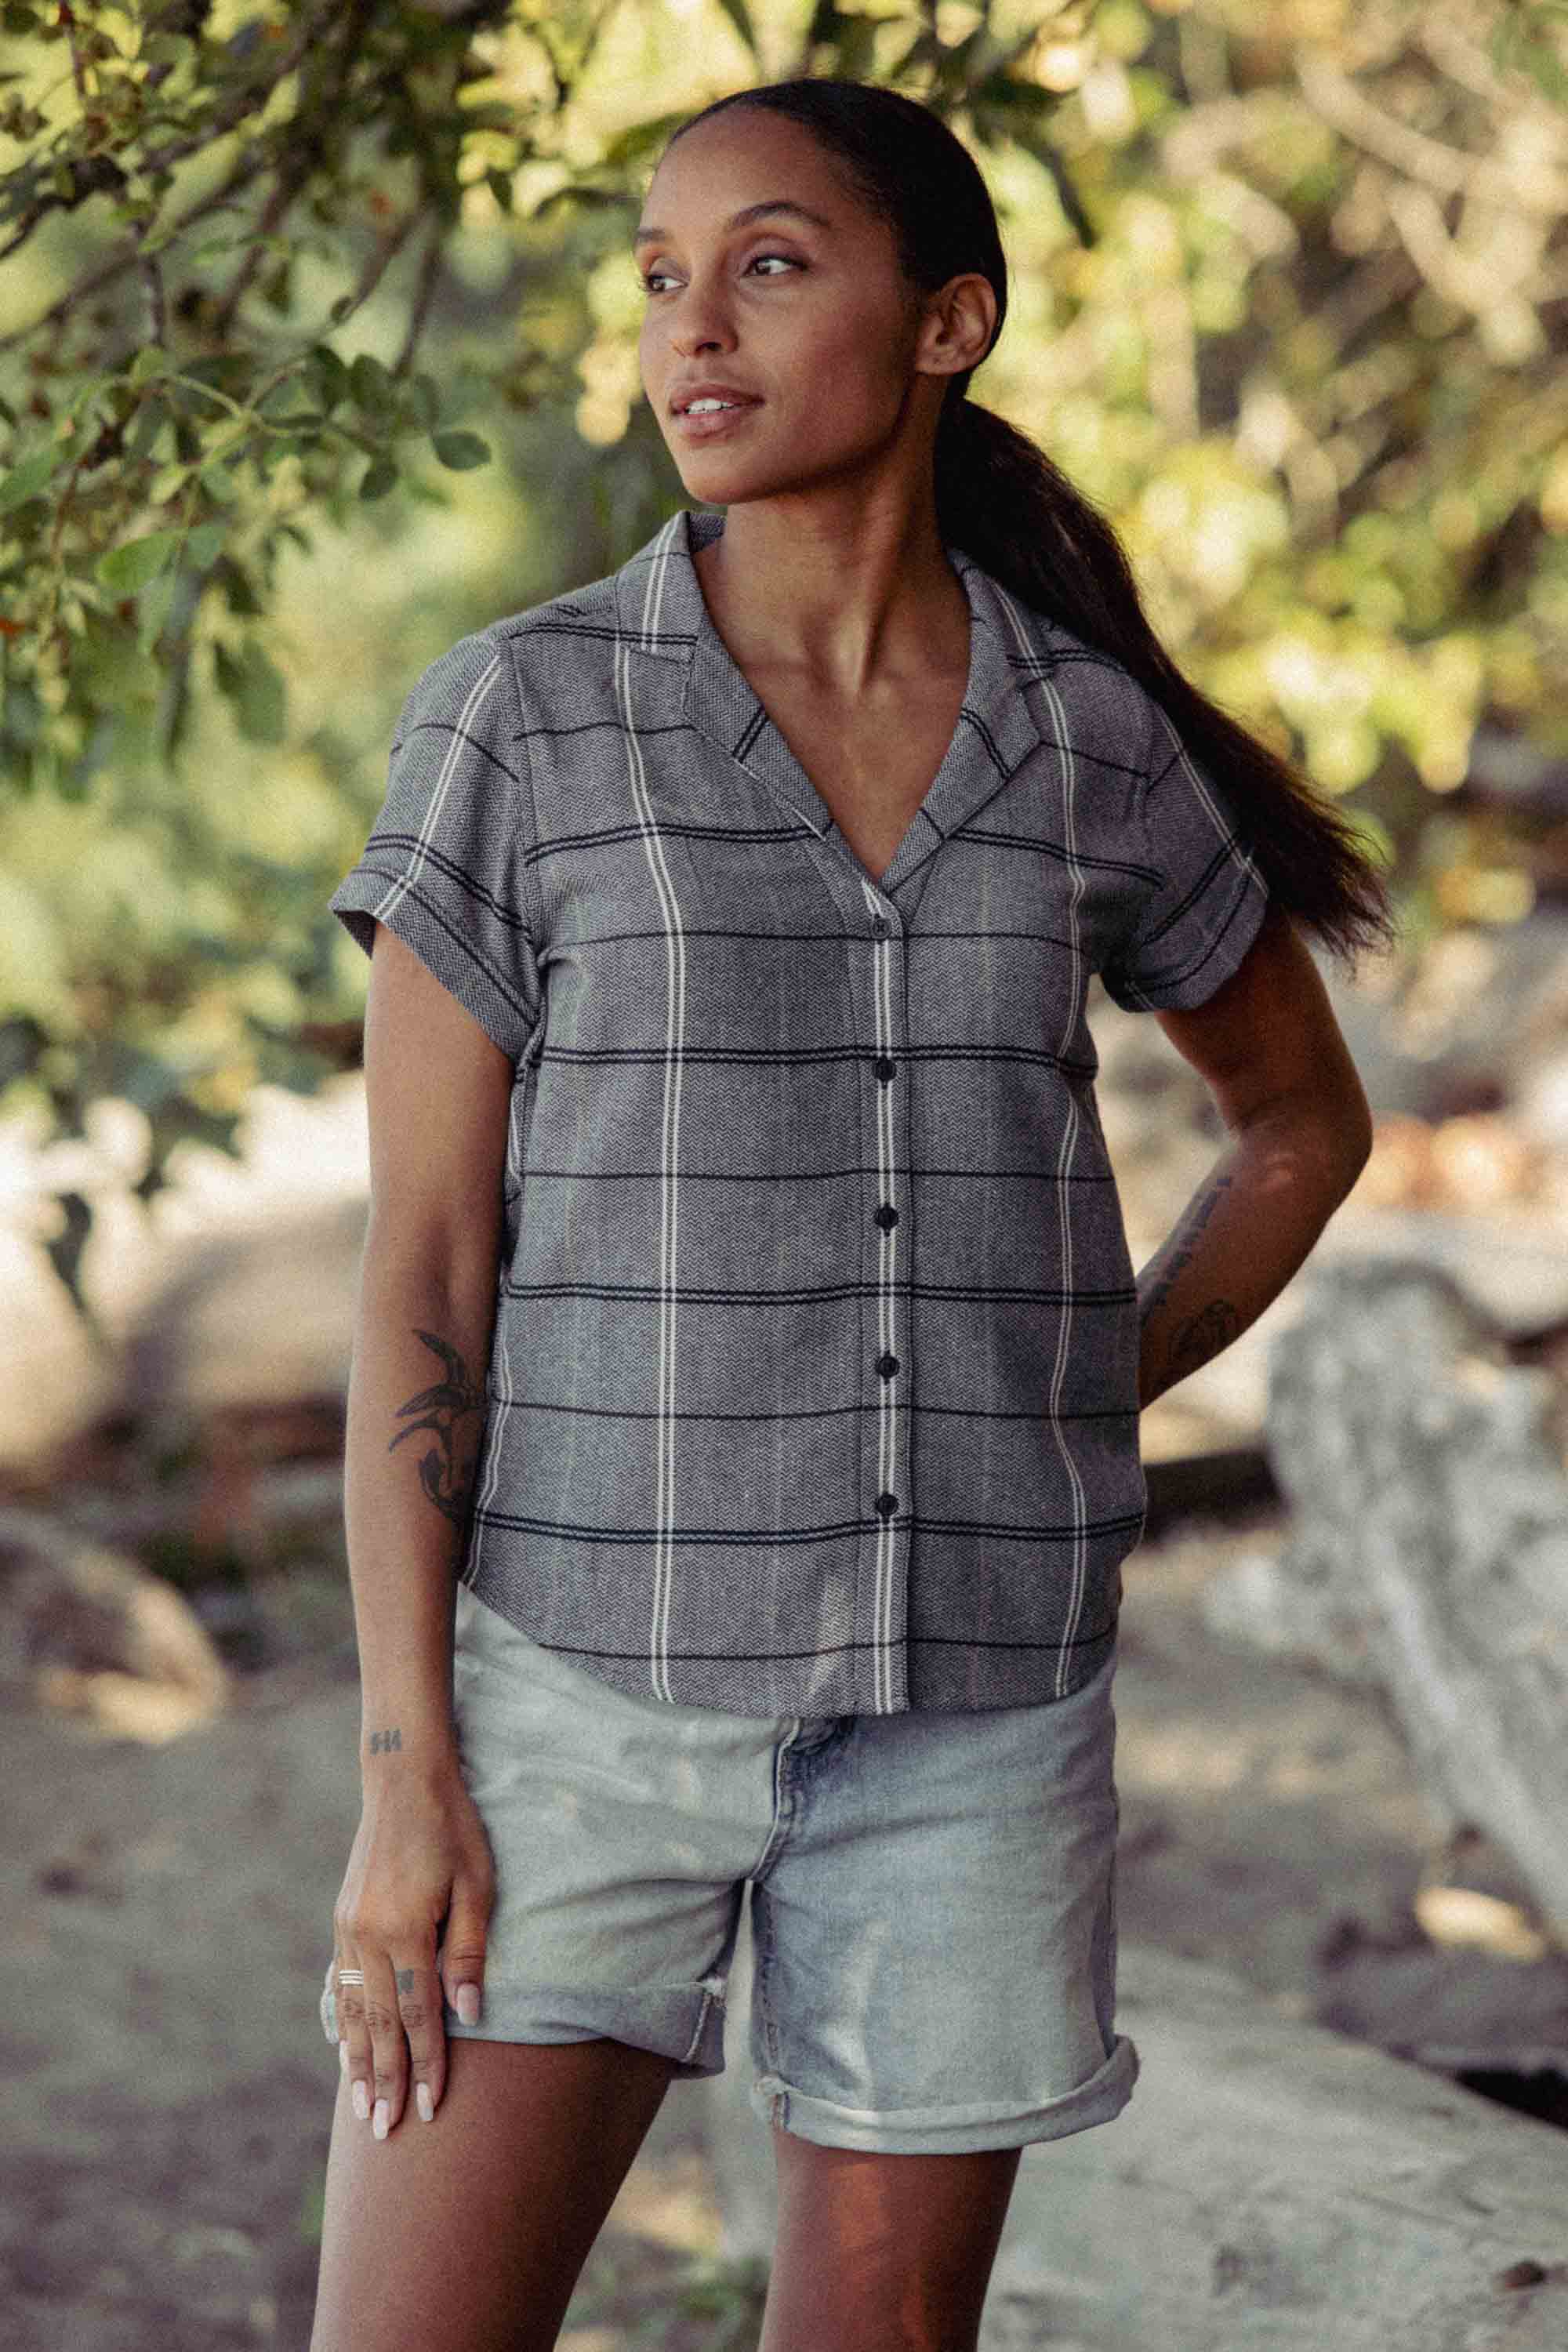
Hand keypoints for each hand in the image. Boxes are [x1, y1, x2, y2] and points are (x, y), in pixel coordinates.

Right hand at [324, 1762, 494, 2137]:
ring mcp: (348, 1928)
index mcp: (404, 1930)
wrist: (404, 1781)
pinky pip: (341, 1984)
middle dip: (383, 2080)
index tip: (429, 2109)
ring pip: (352, 2010)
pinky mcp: (342, 1920)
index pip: (419, 2015)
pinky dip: (344, 2022)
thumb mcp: (476, 1886)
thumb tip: (470, 2017)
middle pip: (378, 2024)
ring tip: (360, 2108)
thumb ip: (469, 1953)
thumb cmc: (453, 1830)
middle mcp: (367, 1936)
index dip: (426, 2065)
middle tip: (383, 2133)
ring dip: (357, 2062)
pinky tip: (344, 2049)